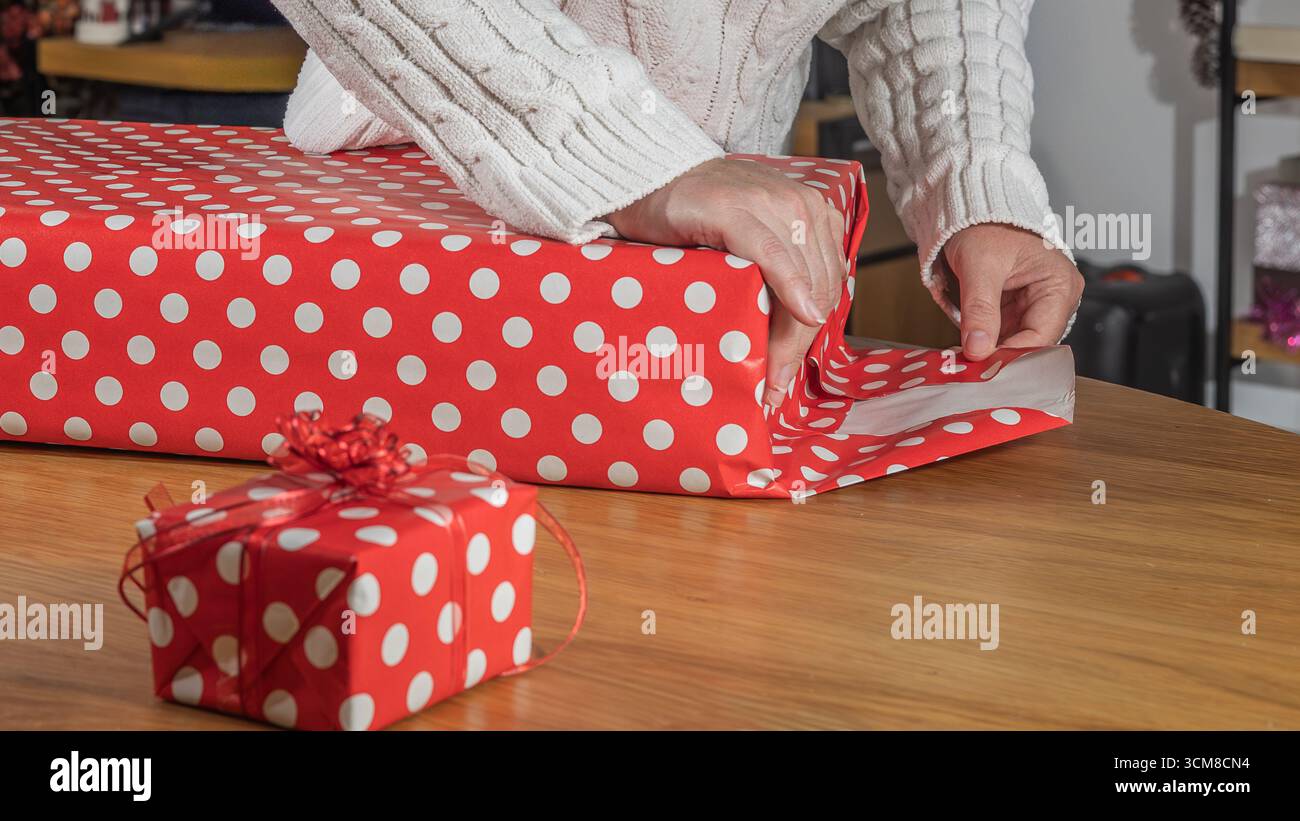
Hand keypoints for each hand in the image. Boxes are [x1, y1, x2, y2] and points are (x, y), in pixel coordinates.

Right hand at [605, 158, 846, 409]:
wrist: (645, 178)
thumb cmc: (692, 217)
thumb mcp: (748, 240)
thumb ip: (777, 271)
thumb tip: (792, 334)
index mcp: (811, 213)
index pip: (828, 284)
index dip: (811, 336)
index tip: (787, 376)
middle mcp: (801, 205)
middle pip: (820, 287)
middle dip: (799, 344)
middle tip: (774, 386)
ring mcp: (771, 203)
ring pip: (802, 279)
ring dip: (789, 335)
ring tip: (768, 373)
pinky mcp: (736, 209)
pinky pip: (772, 256)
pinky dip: (788, 289)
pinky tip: (797, 317)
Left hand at [940, 224, 1084, 360]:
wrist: (972, 212)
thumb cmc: (986, 226)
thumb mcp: (980, 266)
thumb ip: (980, 308)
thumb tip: (977, 347)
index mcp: (1060, 285)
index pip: (1041, 336)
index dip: (1012, 356)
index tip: (982, 368)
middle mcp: (1053, 300)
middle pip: (1029, 345)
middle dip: (999, 358)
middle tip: (969, 370)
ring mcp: (1032, 308)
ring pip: (1013, 345)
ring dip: (990, 354)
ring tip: (965, 361)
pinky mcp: (1013, 312)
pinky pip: (1000, 337)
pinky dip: (984, 345)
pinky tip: (967, 351)